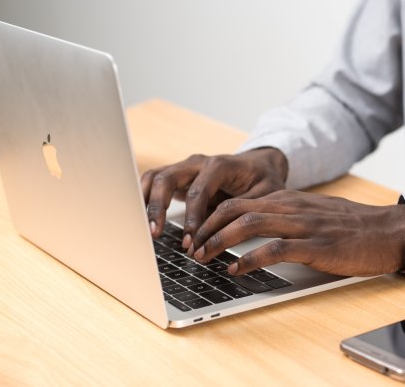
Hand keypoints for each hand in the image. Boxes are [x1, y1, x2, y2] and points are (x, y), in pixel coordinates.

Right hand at [140, 148, 287, 242]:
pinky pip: (153, 182)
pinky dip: (144, 198)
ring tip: (143, 229)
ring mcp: (184, 167)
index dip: (191, 218)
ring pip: (154, 177)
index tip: (189, 242)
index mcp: (220, 165)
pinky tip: (140, 219)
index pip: (198, 191)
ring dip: (146, 202)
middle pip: (167, 178)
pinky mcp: (177, 176)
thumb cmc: (263, 180)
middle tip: (154, 233)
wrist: (259, 165)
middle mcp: (198, 163)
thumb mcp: (265, 195)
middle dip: (158, 207)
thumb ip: (245, 210)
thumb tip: (228, 234)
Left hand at [189, 190, 404, 276]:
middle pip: (235, 209)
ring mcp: (303, 225)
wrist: (387, 230)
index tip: (196, 235)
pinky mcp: (316, 246)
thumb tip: (254, 225)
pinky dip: (250, 258)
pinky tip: (236, 269)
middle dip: (207, 228)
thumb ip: (284, 215)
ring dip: (220, 241)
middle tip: (192, 247)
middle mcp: (290, 207)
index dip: (211, 218)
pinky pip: (275, 248)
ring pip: (249, 224)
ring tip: (204, 257)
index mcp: (287, 199)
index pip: (237, 201)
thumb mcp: (312, 212)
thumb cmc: (350, 226)